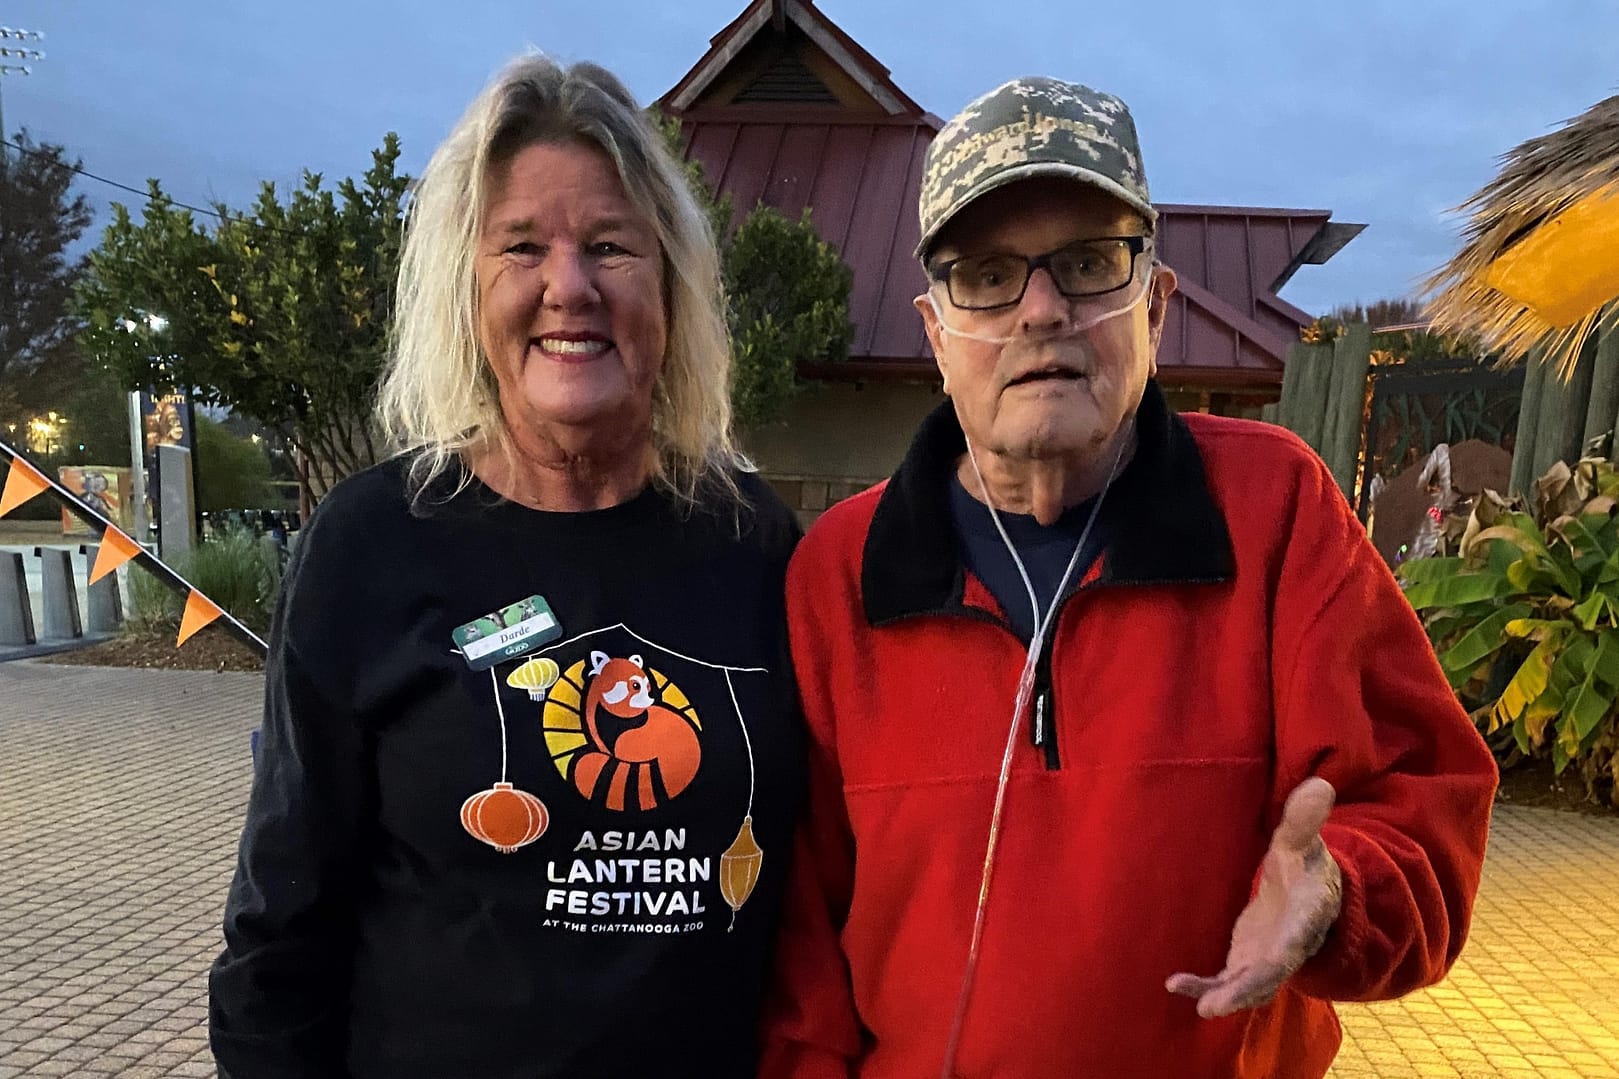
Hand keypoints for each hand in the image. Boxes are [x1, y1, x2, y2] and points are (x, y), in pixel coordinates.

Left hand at [1165, 777, 1342, 1017]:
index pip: (1298, 937)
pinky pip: (1227, 980)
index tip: (1270, 967)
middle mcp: (1290, 945)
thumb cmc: (1303, 861)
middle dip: (1245, 991)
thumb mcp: (1303, 840)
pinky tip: (1176, 985)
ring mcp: (1268, 958)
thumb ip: (1304, 820)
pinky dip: (1205, 986)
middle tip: (1213, 1006)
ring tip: (1197, 1003)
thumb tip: (1318, 786)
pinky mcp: (1247, 961)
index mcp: (1307, 914)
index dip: (1284, 954)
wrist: (1307, 890)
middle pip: (1270, 975)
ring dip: (1224, 997)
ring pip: (1248, 986)